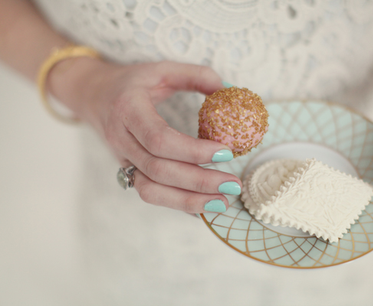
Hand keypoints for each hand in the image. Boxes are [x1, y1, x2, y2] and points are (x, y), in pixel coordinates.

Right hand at [53, 59, 240, 213]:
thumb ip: (196, 75)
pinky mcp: (127, 171)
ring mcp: (121, 159)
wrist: (93, 95)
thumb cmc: (132, 82)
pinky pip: (150, 193)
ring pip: (150, 190)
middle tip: (233, 184)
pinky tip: (203, 205)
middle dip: (199, 181)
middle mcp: (121, 139)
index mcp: (128, 109)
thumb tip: (228, 90)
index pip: (159, 139)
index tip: (226, 152)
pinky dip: (177, 203)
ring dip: (188, 200)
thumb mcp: (162, 69)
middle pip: (158, 170)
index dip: (193, 150)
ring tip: (222, 202)